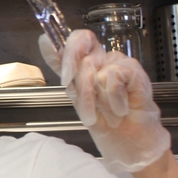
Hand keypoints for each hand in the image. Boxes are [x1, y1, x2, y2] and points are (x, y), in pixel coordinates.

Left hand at [39, 30, 169, 173]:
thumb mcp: (75, 94)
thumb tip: (45, 40)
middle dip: (73, 80)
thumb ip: (62, 67)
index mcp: (84, 61)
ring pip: (91, 68)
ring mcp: (116, 60)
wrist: (126, 138)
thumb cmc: (103, 118)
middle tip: (82, 105)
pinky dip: (113, 98)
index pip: (73, 39)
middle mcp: (99, 57)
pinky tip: (121, 107)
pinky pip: (111, 75)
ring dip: (95, 98)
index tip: (46, 43)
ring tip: (108, 111)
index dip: (60, 40)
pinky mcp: (132, 68)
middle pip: (77, 48)